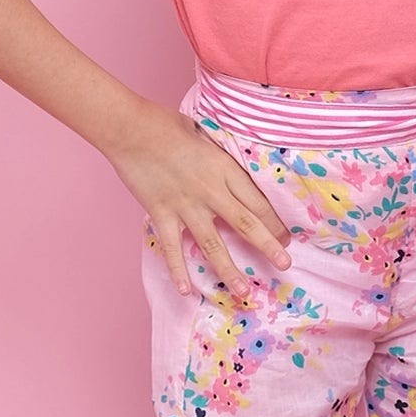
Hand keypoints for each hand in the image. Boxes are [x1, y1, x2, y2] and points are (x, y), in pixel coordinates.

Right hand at [104, 97, 292, 298]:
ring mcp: (185, 206)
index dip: (275, 222)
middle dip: (268, 247)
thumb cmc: (165, 123)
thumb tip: (230, 164)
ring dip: (230, 270)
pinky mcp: (161, 214)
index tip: (287, 238)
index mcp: (224, 169)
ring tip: (245, 292)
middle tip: (285, 266)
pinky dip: (178, 271)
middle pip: (246, 224)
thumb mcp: (205, 133)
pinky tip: (187, 291)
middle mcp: (210, 191)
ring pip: (213, 244)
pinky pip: (172, 249)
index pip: (258, 202)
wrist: (128, 128)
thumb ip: (219, 155)